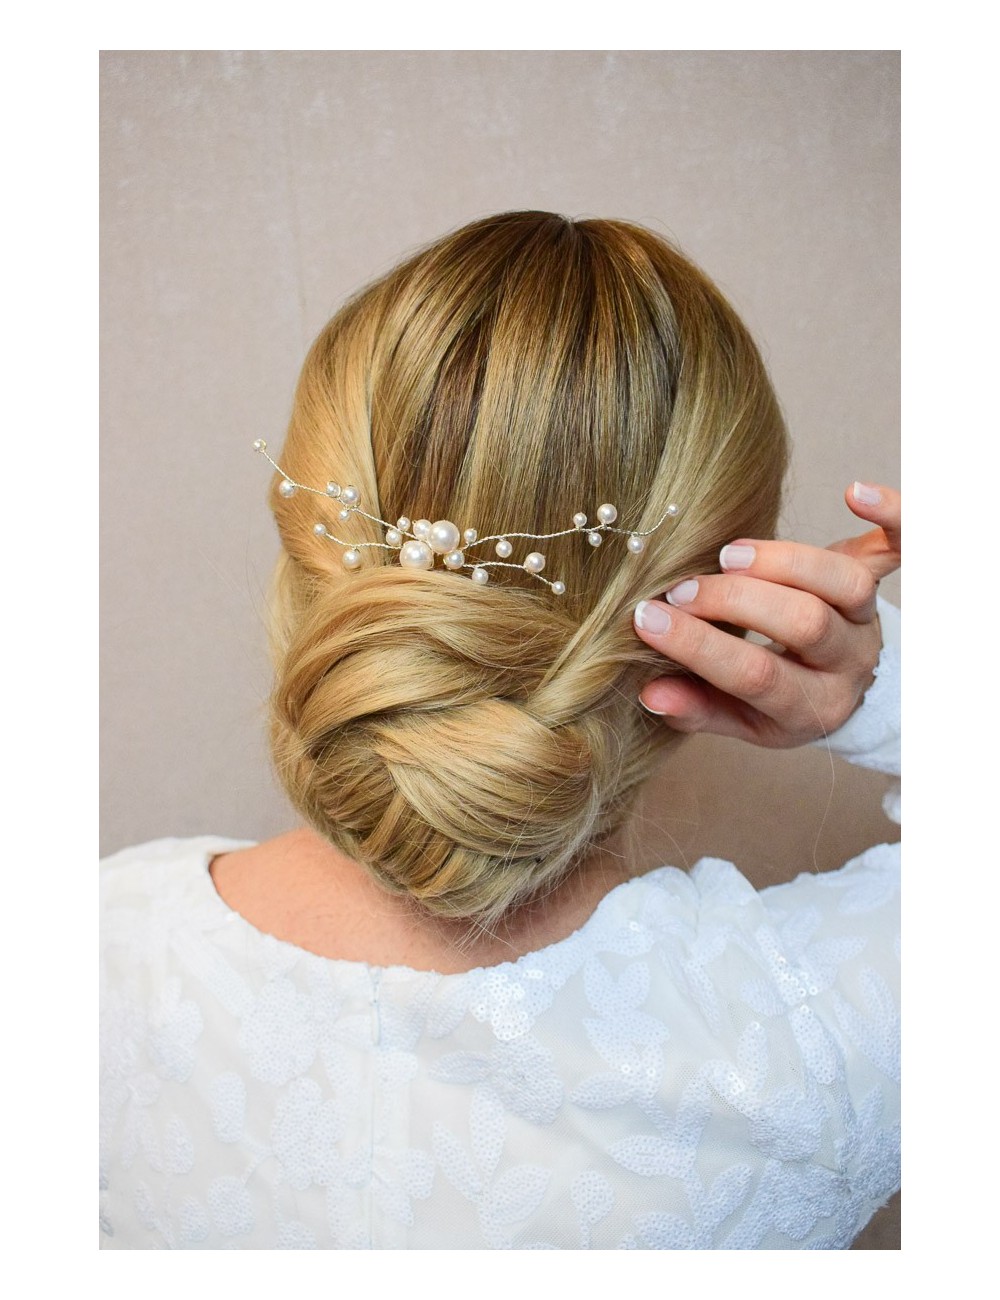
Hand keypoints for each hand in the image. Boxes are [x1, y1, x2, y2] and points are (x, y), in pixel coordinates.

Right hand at [632, 482, 900, 747]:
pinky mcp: (881, 576)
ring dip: (786, 561)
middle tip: (682, 588)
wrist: (849, 687)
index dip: (699, 647)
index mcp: (812, 706)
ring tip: (729, 555)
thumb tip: (650, 694)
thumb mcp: (742, 721)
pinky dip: (890, 518)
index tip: (647, 619)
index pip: (756, 677)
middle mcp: (848, 662)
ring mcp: (868, 618)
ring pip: (845, 583)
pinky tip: (855, 494)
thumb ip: (698, 709)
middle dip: (736, 601)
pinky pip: (901, 547)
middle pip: (805, 624)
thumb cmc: (783, 702)